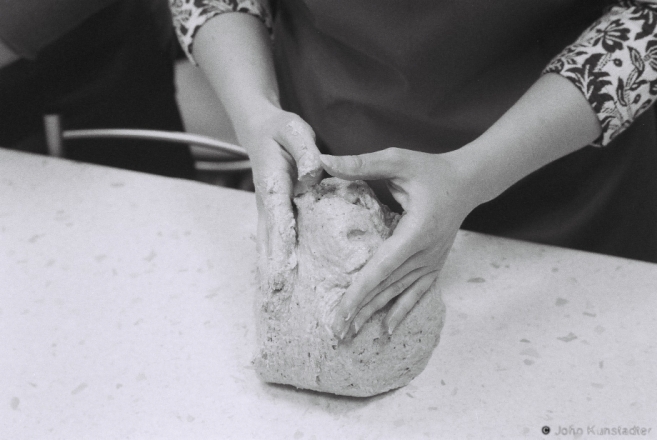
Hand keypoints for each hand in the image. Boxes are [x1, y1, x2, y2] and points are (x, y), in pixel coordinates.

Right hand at [238, 108, 322, 291]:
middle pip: (269, 240)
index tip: (283, 267)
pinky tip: (280, 281)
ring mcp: (268, 210)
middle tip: (277, 297)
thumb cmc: (281, 130)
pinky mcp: (273, 213)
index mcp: (273, 183)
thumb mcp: (295, 130)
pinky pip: (273, 241)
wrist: (260, 129)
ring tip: (275, 299)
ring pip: (267, 245)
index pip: (278, 217)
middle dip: (272, 268)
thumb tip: (314, 175)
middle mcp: (267, 202)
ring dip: (270, 270)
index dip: (281, 243)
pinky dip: (274, 261)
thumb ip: (306, 151)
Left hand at [321, 148, 481, 337]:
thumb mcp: (398, 160)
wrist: (467, 182)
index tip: (340, 311)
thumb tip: (323, 161)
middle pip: (388, 288)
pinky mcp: (433, 265)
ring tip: (351, 336)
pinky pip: (416, 293)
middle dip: (360, 311)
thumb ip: (361, 164)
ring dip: (375, 315)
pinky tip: (387, 330)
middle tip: (336, 334)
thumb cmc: (431, 170)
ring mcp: (431, 262)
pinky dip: (401, 312)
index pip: (382, 268)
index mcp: (416, 231)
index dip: (360, 292)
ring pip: (399, 294)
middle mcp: (426, 253)